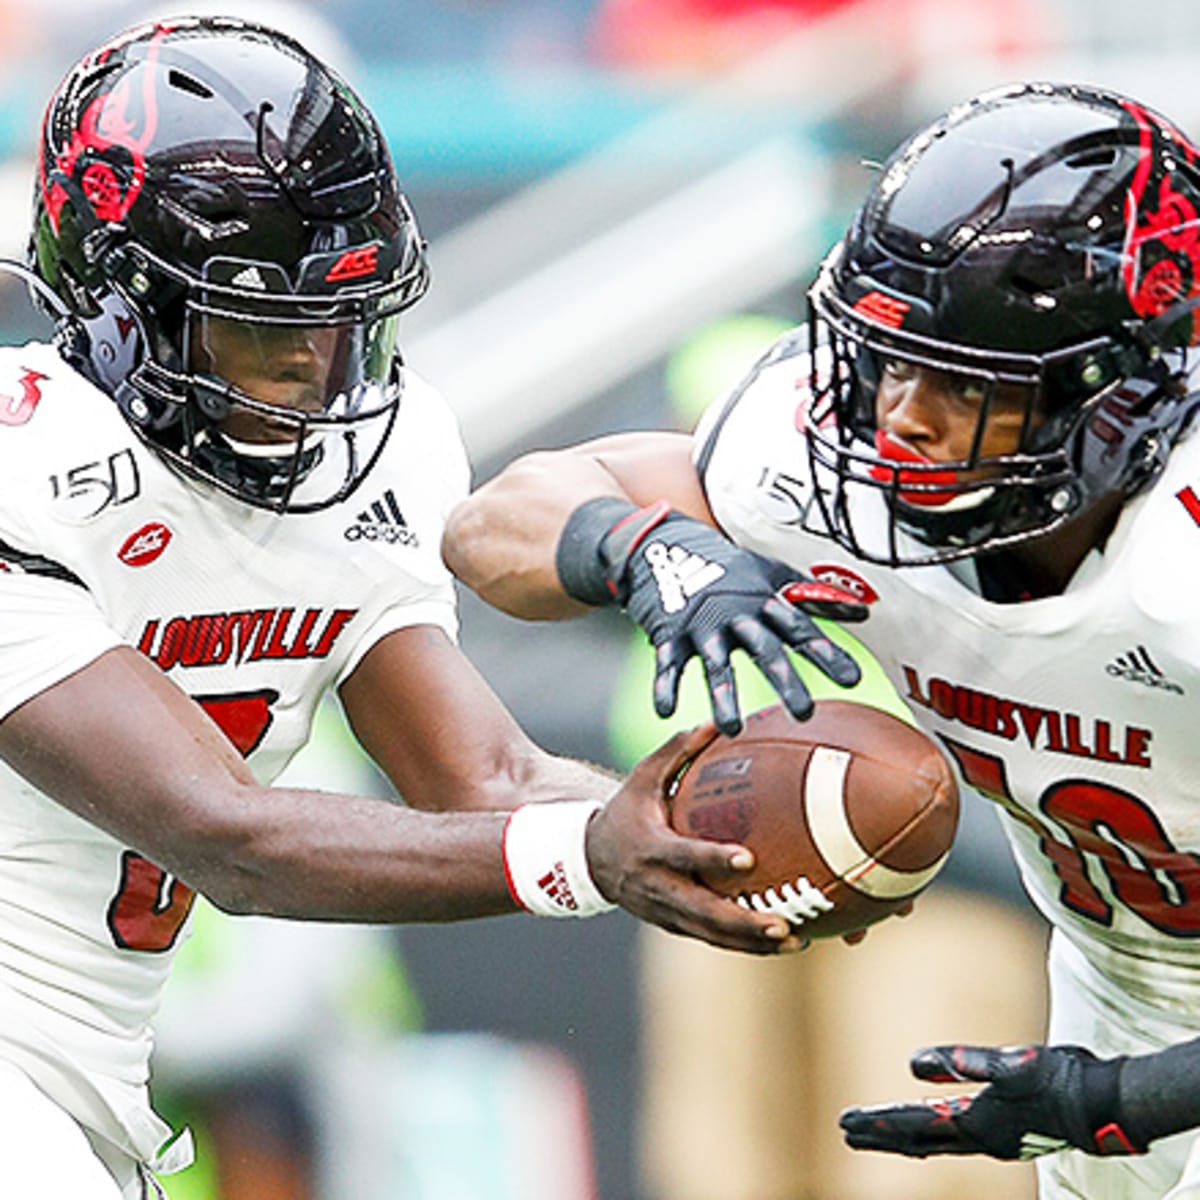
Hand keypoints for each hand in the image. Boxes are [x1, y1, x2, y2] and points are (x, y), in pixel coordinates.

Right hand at [585, 724, 803, 954]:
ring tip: (797, 942)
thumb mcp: (642, 778)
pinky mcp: (675, 927)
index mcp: (651, 849)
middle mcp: (658, 887)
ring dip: (753, 943)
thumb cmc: (625, 811)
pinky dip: (746, 946)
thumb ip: (677, 750)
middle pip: (704, 912)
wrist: (590, 861)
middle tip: (784, 923)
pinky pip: (714, 940)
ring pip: (713, 935)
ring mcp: (666, 912)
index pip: (685, 856)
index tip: (747, 859)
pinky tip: (785, 943)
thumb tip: (716, 721)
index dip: (713, 859)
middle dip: (744, 922)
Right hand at [602, 503, 866, 734]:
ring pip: (716, 663)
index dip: (826, 652)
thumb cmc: (728, 568)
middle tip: (804, 713)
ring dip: (724, 696)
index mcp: (764, 600)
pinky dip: (665, 686)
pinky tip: (666, 711)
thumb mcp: (771, 574)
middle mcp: (736, 614)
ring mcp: (702, 625)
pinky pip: (668, 664)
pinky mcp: (670, 634)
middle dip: (785, 680)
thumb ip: (814, 598)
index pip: (800, 628)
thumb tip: (862, 612)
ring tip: (731, 728)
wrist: (667, 546)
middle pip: (764, 649)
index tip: (852, 679)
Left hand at [839, 1043, 1145, 1160]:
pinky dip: (935, 1126)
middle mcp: (981, 1138)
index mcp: (976, 1124)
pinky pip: (958, 1131)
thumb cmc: (1058, 1081)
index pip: (916, 1126)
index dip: (880, 1124)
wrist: (1105, 1105)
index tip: (848, 1124)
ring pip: (937, 1139)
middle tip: (847, 1131)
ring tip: (878, 1129)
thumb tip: (912, 1064)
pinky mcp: (1008, 1129)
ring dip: (905, 1133)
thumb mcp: (1008, 1064)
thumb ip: (961, 1062)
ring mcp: (995, 1137)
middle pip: (919, 1139)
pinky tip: (934, 1114)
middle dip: (882, 1135)